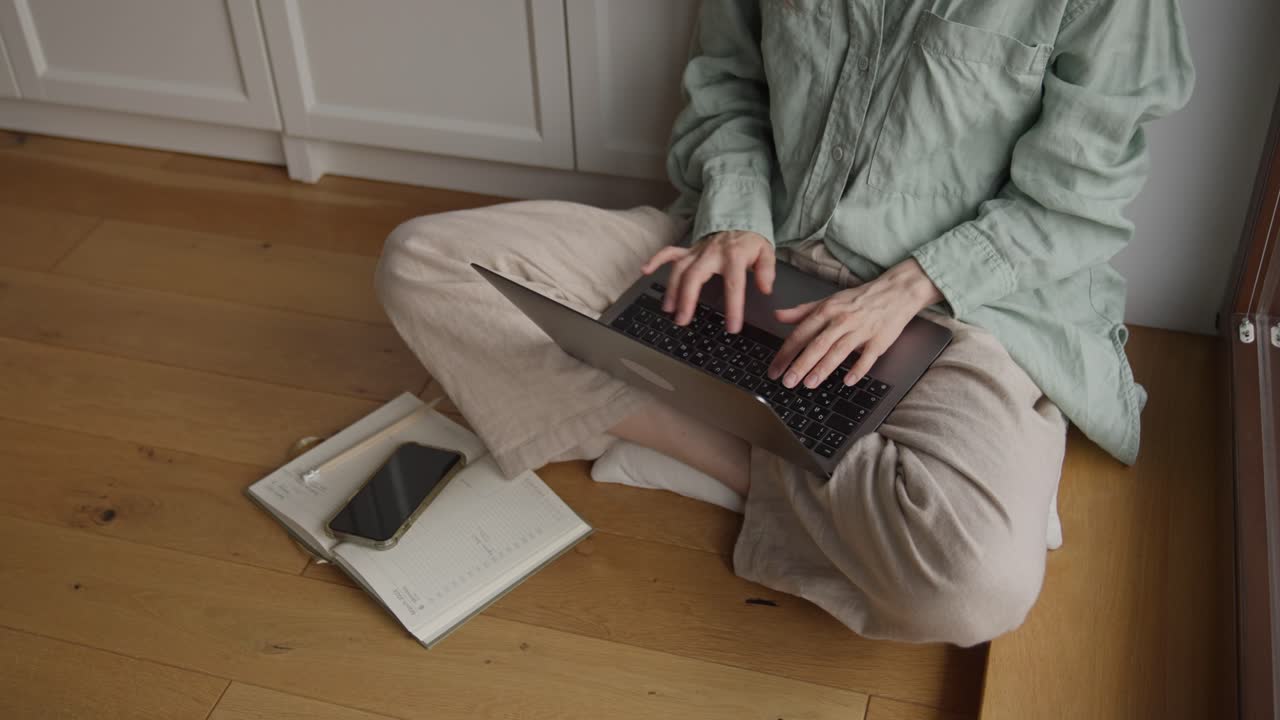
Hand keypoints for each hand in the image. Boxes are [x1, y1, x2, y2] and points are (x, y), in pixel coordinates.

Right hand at [641, 230, 774, 332]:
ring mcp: (698, 251)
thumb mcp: (766, 252)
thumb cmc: (750, 241)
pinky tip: (645, 270)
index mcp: (734, 256)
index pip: (733, 284)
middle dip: (687, 298)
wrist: (738, 219)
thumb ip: (766, 270)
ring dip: (672, 289)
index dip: (733, 307)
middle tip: (683, 320)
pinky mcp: (689, 250)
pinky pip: (670, 252)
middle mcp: (712, 253)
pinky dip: (656, 260)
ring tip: (669, 309)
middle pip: (695, 275)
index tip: (732, 327)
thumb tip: (765, 288)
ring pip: (680, 268)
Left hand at [768, 258, 942, 388]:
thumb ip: (802, 311)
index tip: (775, 369)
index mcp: (827, 311)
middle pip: (817, 344)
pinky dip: (858, 369)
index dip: (786, 353)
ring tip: (809, 383)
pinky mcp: (879, 340)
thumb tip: (778, 316)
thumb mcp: (829, 301)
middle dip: (801, 364)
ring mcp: (861, 330)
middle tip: (787, 381)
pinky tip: (848, 381)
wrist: (895, 292)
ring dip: (823, 368)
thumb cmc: (859, 300)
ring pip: (839, 350)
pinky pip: (868, 356)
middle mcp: (841, 320)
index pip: (801, 334)